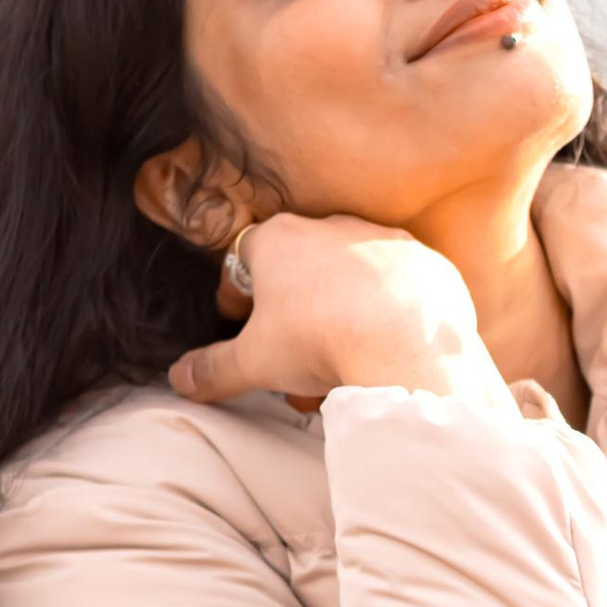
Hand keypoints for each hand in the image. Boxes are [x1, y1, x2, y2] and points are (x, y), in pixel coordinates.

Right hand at [169, 215, 514, 416]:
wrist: (406, 343)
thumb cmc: (320, 341)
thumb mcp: (254, 363)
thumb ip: (213, 369)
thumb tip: (180, 379)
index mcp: (279, 239)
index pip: (244, 257)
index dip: (238, 291)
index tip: (239, 318)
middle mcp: (331, 227)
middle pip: (301, 266)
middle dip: (295, 309)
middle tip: (295, 353)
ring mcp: (383, 239)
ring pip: (353, 276)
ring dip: (343, 310)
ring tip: (344, 359)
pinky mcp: (427, 262)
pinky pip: (402, 287)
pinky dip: (392, 312)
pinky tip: (389, 345)